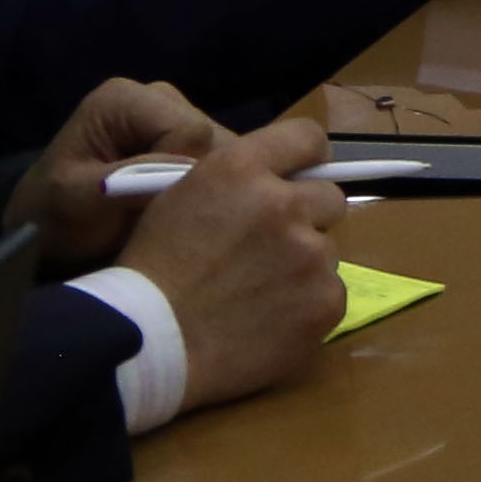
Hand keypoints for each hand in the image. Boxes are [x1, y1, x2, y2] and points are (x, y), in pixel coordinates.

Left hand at [2, 78, 227, 269]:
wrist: (43, 234)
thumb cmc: (52, 219)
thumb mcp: (78, 202)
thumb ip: (130, 182)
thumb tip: (191, 174)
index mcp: (127, 99)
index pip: (193, 132)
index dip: (185, 175)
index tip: (154, 212)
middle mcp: (159, 97)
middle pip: (215, 140)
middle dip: (199, 184)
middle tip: (162, 220)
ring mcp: (176, 118)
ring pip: (226, 155)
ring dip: (205, 191)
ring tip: (167, 219)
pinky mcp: (189, 143)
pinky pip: (221, 166)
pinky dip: (206, 193)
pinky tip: (179, 213)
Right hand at [120, 113, 349, 412]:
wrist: (150, 343)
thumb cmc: (152, 271)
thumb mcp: (179, 199)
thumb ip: (234, 182)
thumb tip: (275, 180)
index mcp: (240, 170)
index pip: (307, 138)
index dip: (307, 159)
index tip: (300, 177)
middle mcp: (284, 204)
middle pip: (328, 199)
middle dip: (307, 218)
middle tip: (270, 248)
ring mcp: (311, 254)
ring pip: (327, 251)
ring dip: (303, 265)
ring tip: (258, 293)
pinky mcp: (326, 300)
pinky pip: (330, 293)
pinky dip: (307, 305)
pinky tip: (269, 320)